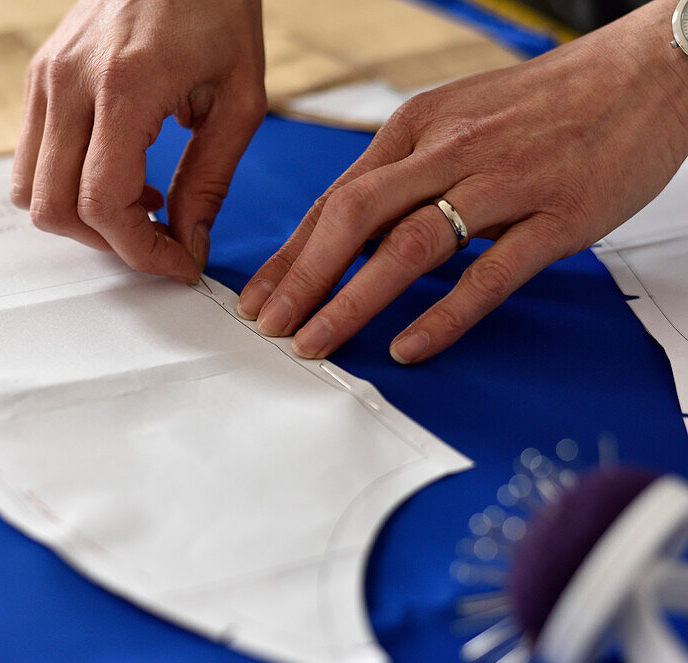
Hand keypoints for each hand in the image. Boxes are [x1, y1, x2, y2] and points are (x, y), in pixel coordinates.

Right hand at [11, 0, 265, 281]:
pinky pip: (32, 157)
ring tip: (138, 204)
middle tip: (159, 239)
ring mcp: (46, 78)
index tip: (175, 262)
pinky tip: (118, 173)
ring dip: (81, 218)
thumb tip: (189, 242)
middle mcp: (70, 82)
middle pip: (54, 208)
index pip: (101, 202)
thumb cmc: (215, 4)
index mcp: (124, 85)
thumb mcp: (239, 98)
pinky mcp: (40, 76)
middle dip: (108, 242)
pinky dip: (67, 185)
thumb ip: (210, 180)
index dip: (139, 250)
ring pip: (29, 189)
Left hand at [237, 0, 687, 363]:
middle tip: (270, 327)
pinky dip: (444, 314)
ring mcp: (503, 182)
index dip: (290, 254)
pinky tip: (409, 346)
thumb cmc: (544, 104)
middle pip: (354, 219)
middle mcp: (448, 151)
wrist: (646, 72)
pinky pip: (489, 272)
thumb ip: (403, 173)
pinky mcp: (556, 215)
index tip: (259, 297)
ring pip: (409, 246)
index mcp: (416, 128)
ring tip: (316, 342)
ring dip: (353, 300)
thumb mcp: (455, 120)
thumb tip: (348, 229)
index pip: (335, 199)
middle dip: (302, 279)